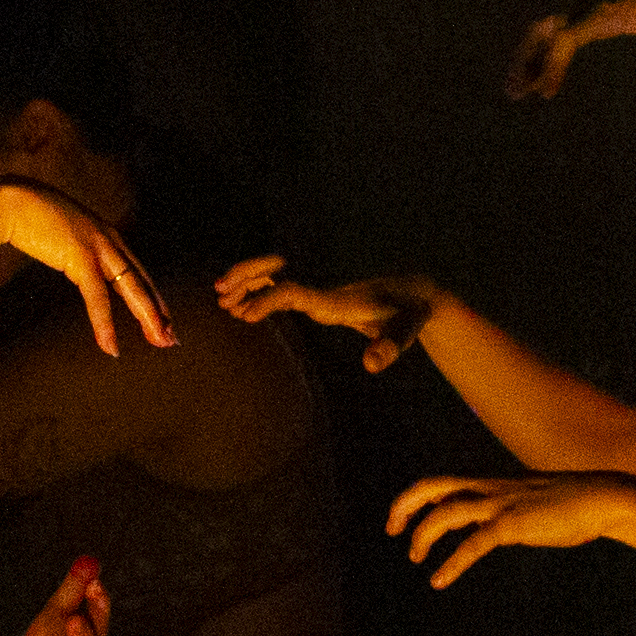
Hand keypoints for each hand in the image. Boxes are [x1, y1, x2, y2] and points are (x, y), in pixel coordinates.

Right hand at [0, 185, 178, 359]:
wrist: (12, 202)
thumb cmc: (34, 219)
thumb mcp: (67, 235)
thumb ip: (80, 250)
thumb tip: (81, 265)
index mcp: (108, 236)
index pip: (138, 272)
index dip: (153, 298)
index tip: (164, 321)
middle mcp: (110, 240)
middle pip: (142, 281)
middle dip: (159, 312)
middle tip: (172, 339)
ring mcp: (97, 246)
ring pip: (131, 288)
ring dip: (147, 317)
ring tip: (158, 341)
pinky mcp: (80, 256)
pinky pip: (97, 297)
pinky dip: (104, 323)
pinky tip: (110, 345)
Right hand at [221, 256, 434, 371]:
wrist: (414, 295)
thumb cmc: (410, 313)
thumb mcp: (407, 329)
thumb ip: (391, 346)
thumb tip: (371, 365)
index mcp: (338, 300)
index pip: (295, 292)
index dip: (269, 300)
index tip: (245, 314)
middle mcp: (324, 291)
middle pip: (278, 271)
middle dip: (248, 276)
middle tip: (221, 292)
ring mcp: (320, 292)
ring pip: (276, 276)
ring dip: (248, 281)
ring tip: (221, 300)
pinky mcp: (320, 298)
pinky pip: (282, 288)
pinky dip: (259, 291)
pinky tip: (241, 307)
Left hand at [385, 470, 623, 587]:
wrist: (602, 498)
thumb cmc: (571, 505)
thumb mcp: (530, 505)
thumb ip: (507, 515)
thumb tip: (496, 531)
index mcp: (491, 486)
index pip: (442, 484)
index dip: (416, 498)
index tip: (402, 519)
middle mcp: (490, 490)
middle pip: (433, 486)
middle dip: (406, 505)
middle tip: (391, 529)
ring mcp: (500, 505)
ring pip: (445, 512)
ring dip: (423, 535)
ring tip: (415, 557)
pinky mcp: (513, 525)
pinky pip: (473, 544)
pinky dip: (451, 563)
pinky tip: (439, 580)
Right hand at [504, 0, 635, 108]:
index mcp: (609, 3)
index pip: (570, 32)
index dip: (554, 62)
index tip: (546, 93)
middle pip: (545, 27)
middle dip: (527, 58)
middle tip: (514, 94)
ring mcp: (584, 2)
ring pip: (543, 28)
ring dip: (527, 57)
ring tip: (515, 92)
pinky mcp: (584, 10)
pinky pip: (553, 30)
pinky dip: (540, 53)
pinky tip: (534, 80)